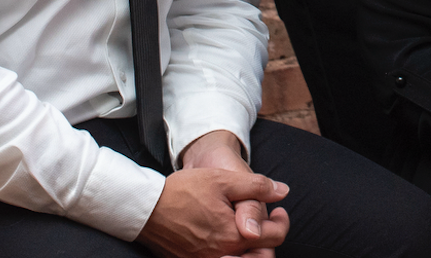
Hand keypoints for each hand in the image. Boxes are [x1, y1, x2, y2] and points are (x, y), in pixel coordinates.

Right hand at [178, 131, 282, 257]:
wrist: (147, 207)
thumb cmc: (184, 191)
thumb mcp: (224, 180)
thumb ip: (257, 187)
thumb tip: (283, 192)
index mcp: (234, 236)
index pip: (274, 238)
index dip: (282, 221)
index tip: (279, 211)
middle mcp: (221, 255)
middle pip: (260, 256)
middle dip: (268, 239)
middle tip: (268, 222)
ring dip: (250, 248)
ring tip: (248, 228)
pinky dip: (230, 252)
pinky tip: (226, 234)